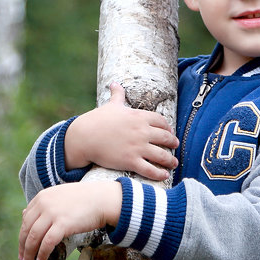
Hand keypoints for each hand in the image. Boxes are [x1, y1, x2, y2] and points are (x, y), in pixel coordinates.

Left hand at [18, 181, 122, 259]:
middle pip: (27, 229)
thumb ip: (44, 204)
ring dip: (29, 252)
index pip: (26, 218)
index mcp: (42, 197)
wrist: (103, 199)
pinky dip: (42, 253)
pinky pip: (47, 242)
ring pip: (34, 237)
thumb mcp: (60, 196)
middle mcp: (44, 204)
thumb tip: (24, 214)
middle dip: (23, 246)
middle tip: (23, 259)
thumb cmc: (84, 199)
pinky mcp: (63, 224)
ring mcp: (52, 213)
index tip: (23, 246)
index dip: (23, 234)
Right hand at [64, 84, 178, 180]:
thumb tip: (115, 83)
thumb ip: (117, 95)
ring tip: (174, 163)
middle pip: (165, 138)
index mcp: (139, 117)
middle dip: (173, 142)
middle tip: (175, 146)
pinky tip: (164, 175)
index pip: (161, 121)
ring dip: (170, 160)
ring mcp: (137, 147)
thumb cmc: (97, 120)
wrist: (84, 137)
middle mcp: (142, 132)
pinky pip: (150, 170)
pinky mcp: (131, 161)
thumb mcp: (111, 105)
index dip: (168, 127)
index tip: (169, 131)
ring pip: (162, 155)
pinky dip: (160, 174)